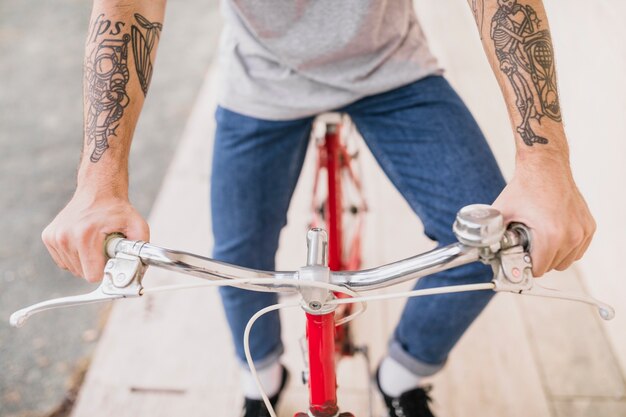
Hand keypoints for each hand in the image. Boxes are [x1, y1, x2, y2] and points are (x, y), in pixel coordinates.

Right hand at [42, 190, 148, 282]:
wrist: (98, 190)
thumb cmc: (117, 209)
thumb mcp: (137, 226)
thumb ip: (140, 248)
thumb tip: (137, 268)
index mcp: (85, 235)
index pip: (92, 275)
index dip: (105, 270)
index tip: (110, 259)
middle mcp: (65, 236)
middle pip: (82, 273)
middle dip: (95, 265)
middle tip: (103, 247)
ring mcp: (54, 237)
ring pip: (72, 268)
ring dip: (85, 260)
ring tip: (94, 242)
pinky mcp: (48, 237)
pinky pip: (63, 261)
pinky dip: (75, 256)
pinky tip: (84, 242)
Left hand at [492, 158, 594, 276]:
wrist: (545, 166)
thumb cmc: (525, 187)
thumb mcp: (503, 212)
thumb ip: (492, 234)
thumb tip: (483, 249)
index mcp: (551, 235)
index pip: (539, 269)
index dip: (525, 265)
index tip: (519, 256)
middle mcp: (571, 235)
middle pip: (553, 267)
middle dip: (538, 260)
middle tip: (528, 245)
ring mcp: (583, 231)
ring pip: (567, 260)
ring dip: (554, 255)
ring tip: (540, 238)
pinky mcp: (589, 226)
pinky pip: (578, 249)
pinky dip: (567, 247)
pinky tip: (554, 235)